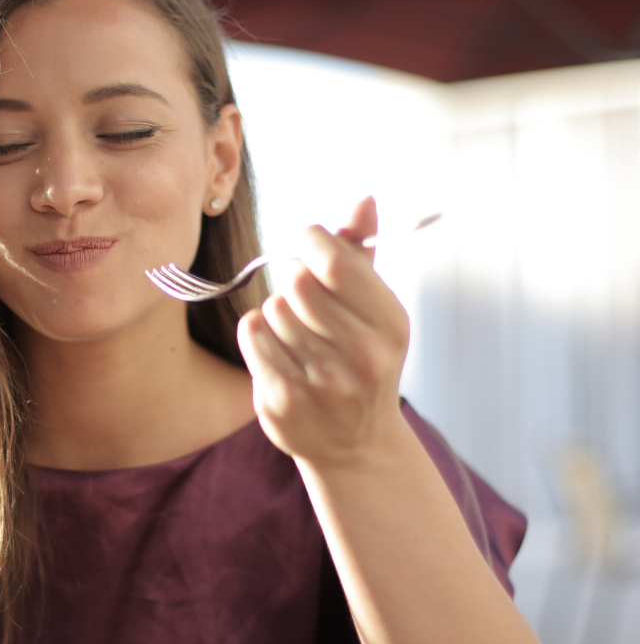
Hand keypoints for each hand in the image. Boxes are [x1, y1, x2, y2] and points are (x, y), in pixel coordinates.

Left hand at [236, 196, 409, 467]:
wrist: (355, 444)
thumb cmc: (362, 361)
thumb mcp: (375, 309)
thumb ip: (362, 253)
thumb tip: (363, 199)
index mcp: (390, 325)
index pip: (334, 262)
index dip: (311, 241)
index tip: (307, 242)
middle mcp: (362, 356)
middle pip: (296, 282)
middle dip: (293, 279)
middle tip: (301, 294)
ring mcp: (321, 382)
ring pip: (272, 308)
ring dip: (277, 313)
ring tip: (298, 335)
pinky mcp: (283, 400)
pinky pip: (252, 334)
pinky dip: (258, 333)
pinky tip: (278, 351)